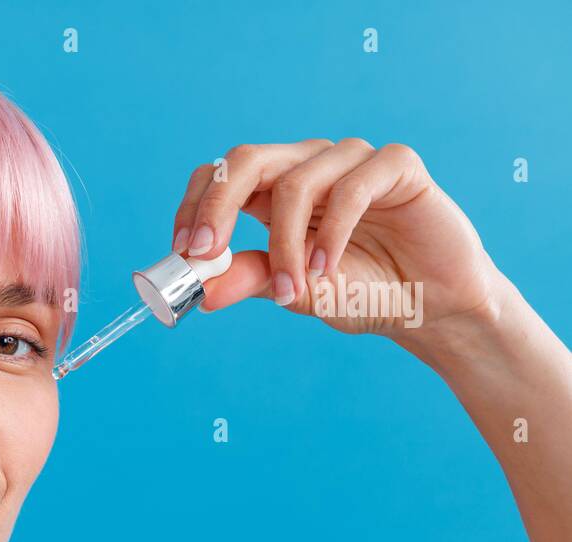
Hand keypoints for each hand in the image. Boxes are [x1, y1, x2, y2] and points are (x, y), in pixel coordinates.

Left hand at [172, 138, 507, 339]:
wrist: (429, 306)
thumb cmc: (362, 293)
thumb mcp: (294, 292)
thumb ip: (249, 281)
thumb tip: (199, 293)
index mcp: (273, 192)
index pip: (219, 176)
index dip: (195, 206)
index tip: (185, 253)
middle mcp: (307, 167)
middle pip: (246, 160)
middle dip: (217, 207)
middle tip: (207, 255)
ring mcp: (351, 161)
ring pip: (295, 185)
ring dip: (284, 245)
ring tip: (292, 290)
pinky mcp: (396, 165)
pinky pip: (350, 188)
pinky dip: (331, 234)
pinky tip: (329, 269)